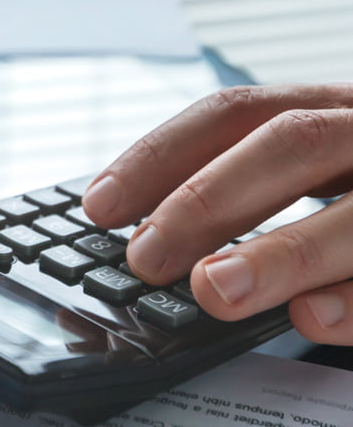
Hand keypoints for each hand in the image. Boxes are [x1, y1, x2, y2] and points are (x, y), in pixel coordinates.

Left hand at [80, 84, 352, 343]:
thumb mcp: (324, 170)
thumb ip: (255, 190)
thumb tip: (148, 235)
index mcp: (330, 107)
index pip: (232, 111)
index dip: (159, 153)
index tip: (97, 204)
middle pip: (292, 143)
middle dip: (210, 197)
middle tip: (146, 257)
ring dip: (284, 249)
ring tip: (213, 291)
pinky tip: (315, 319)